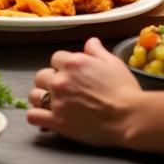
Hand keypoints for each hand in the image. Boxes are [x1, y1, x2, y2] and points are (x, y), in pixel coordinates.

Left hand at [27, 37, 142, 146]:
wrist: (130, 117)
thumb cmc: (124, 90)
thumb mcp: (113, 63)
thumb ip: (96, 50)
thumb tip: (90, 42)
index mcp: (73, 63)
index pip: (55, 58)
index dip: (62, 66)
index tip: (70, 75)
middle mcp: (61, 80)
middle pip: (41, 76)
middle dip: (49, 81)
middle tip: (61, 90)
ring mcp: (58, 101)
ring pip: (34, 95)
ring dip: (41, 98)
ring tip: (51, 104)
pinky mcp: (58, 122)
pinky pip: (33, 116)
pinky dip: (37, 117)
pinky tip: (45, 118)